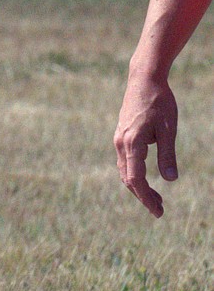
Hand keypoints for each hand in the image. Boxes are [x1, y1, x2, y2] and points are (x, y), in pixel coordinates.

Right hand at [114, 68, 178, 215]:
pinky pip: (124, 160)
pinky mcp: (121, 134)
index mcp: (131, 143)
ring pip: (125, 170)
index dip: (146, 198)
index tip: (158, 212)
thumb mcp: (168, 129)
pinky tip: (146, 176)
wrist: (144, 78)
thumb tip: (170, 179)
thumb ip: (167, 154)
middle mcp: (121, 143)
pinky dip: (134, 173)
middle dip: (143, 196)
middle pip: (128, 178)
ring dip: (138, 186)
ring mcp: (119, 138)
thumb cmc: (159, 102)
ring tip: (156, 197)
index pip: (135, 180)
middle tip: (160, 210)